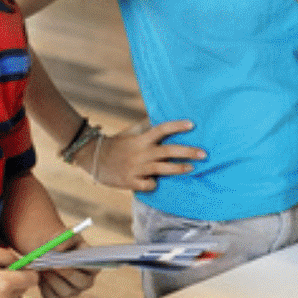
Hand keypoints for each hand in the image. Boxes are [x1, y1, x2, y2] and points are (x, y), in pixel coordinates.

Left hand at [36, 236, 95, 297]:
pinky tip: (41, 274)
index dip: (83, 265)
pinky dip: (43, 285)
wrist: (48, 252)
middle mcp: (85, 281)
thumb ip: (65, 239)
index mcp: (93, 266)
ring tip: (43, 267)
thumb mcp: (66, 235)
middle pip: (81, 283)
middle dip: (67, 274)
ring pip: (64, 290)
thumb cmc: (62, 243)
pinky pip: (50, 295)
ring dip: (52, 279)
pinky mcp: (56, 296)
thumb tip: (57, 249)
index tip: (69, 260)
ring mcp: (72, 291)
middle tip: (53, 265)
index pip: (94, 268)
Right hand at [87, 121, 206, 191]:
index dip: (177, 126)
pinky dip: (154, 184)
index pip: (162, 129)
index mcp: (141, 139)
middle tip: (204, 153)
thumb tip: (159, 113)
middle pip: (168, 151)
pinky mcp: (130, 181)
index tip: (192, 124)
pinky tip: (156, 182)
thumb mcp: (131, 133)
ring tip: (192, 168)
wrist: (92, 158)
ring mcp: (136, 168)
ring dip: (179, 169)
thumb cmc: (117, 144)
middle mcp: (141, 153)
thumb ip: (146, 126)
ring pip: (162, 169)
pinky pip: (149, 184)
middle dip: (188, 152)